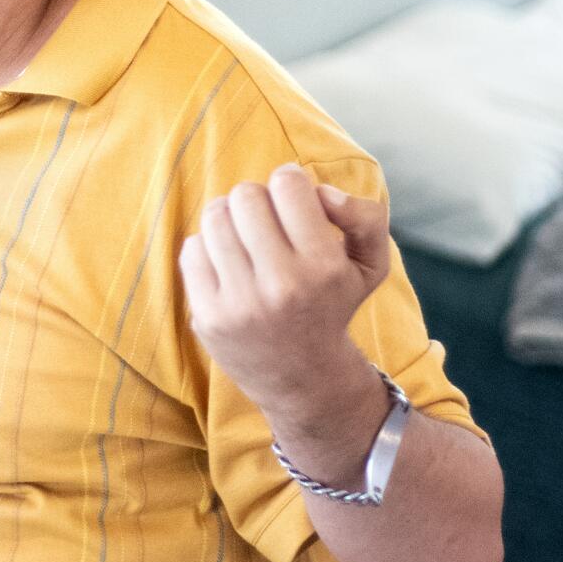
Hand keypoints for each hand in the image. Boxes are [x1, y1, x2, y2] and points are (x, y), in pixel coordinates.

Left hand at [178, 164, 392, 415]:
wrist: (303, 378)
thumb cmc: (332, 305)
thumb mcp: (370, 265)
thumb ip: (364, 217)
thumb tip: (322, 191)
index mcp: (324, 267)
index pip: (287, 184)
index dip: (290, 183)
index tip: (294, 201)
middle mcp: (282, 286)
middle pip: (246, 196)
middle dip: (258, 199)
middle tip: (268, 221)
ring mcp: (240, 303)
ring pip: (215, 217)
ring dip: (229, 218)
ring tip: (245, 237)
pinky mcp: (208, 316)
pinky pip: (192, 248)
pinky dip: (208, 247)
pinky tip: (228, 264)